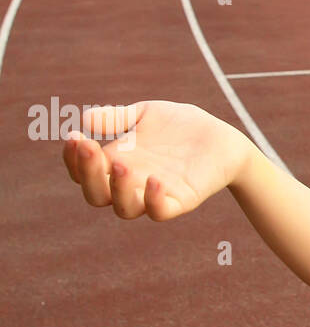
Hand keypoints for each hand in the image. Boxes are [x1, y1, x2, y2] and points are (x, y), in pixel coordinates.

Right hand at [61, 101, 250, 220]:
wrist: (221, 137)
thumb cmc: (178, 126)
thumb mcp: (145, 114)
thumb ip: (117, 117)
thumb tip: (86, 119)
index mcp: (116, 164)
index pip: (83, 173)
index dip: (72, 160)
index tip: (73, 136)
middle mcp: (130, 185)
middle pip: (97, 195)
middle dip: (88, 173)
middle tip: (88, 146)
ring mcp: (154, 195)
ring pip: (125, 209)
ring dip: (118, 189)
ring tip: (121, 164)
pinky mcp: (181, 201)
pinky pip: (161, 212)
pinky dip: (154, 200)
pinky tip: (155, 179)